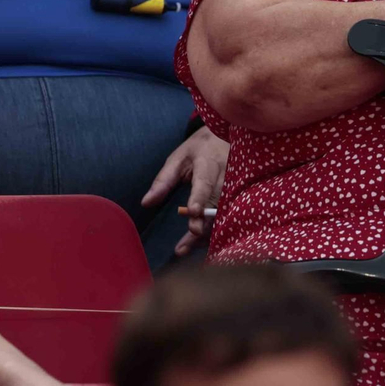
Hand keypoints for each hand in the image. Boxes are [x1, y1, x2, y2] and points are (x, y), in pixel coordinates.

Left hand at [143, 126, 227, 254]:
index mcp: (208, 163)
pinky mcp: (238, 195)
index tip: (192, 213)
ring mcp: (235, 186)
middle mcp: (226, 176)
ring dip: (206, 233)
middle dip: (201, 224)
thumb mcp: (177, 159)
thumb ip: (163, 180)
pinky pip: (227, 215)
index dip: (200, 198)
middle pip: (215, 204)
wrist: (226, 137)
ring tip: (184, 248)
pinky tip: (198, 243)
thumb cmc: (198, 150)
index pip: (204, 183)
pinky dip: (213, 230)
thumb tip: (146, 203)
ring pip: (223, 213)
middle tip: (185, 244)